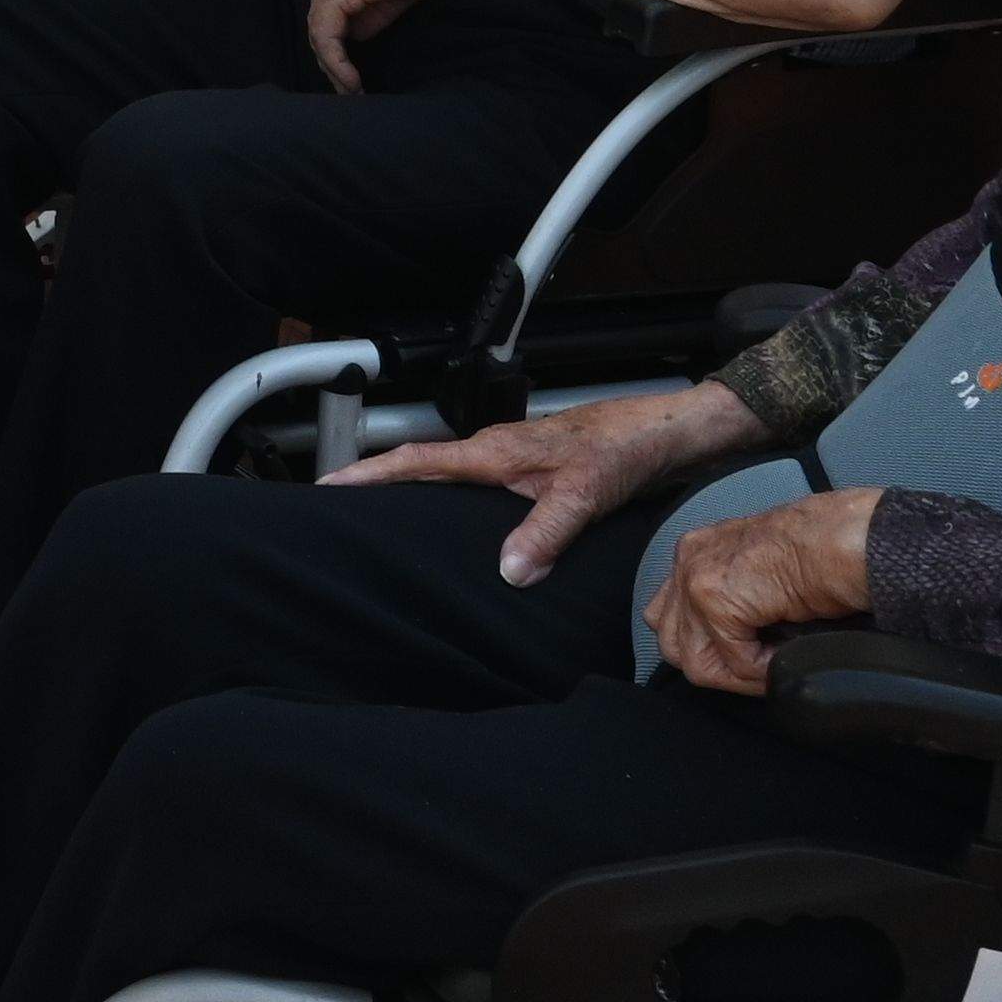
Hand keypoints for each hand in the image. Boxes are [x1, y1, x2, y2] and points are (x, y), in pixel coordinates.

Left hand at [304, 0, 451, 88]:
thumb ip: (375, 12)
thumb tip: (358, 36)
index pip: (330, 7)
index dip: (337, 40)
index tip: (352, 68)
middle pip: (319, 19)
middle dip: (330, 57)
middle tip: (346, 86)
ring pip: (318, 28)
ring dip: (332, 64)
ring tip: (349, 89)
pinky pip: (326, 31)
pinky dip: (335, 58)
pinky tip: (350, 78)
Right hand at [334, 382, 765, 586]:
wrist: (673, 430)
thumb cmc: (628, 446)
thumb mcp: (585, 494)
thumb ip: (544, 532)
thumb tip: (507, 571)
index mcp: (497, 451)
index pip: (418, 461)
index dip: (370, 475)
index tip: (328, 487)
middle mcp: (500, 452)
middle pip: (425, 467)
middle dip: (381, 483)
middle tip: (342, 508)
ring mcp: (519, 461)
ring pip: (455, 479)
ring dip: (421, 494)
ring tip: (392, 523)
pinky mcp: (541, 472)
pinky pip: (485, 492)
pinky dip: (463, 506)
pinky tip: (474, 533)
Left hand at [646, 483, 881, 692]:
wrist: (847, 539)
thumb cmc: (822, 555)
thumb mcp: (760, 578)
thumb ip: (732, 604)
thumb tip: (731, 648)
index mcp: (696, 553)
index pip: (672, 621)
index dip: (712, 649)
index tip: (750, 655)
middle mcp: (687, 560)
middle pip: (673, 645)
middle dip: (719, 666)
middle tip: (761, 665)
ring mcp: (696, 578)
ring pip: (697, 663)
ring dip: (742, 673)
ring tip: (776, 657)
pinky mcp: (715, 598)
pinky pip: (735, 663)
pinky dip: (766, 669)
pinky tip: (788, 646)